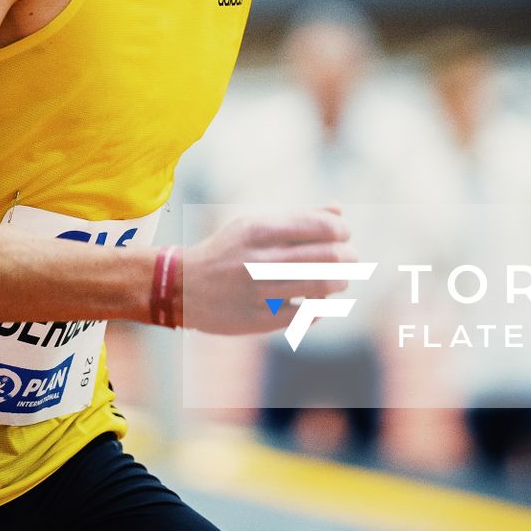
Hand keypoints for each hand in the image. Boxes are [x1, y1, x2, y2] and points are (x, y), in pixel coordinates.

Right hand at [177, 209, 356, 334]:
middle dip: (347, 257)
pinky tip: (318, 302)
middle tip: (349, 259)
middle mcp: (258, 260)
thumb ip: (297, 218)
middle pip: (327, 258)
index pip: (319, 226)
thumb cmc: (228, 252)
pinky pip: (306, 315)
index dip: (341, 230)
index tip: (343, 234)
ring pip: (321, 287)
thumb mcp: (254, 225)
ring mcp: (258, 293)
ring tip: (338, 279)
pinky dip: (321, 308)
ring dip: (338, 282)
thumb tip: (339, 210)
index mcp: (258, 230)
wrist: (181, 287)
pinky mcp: (258, 321)